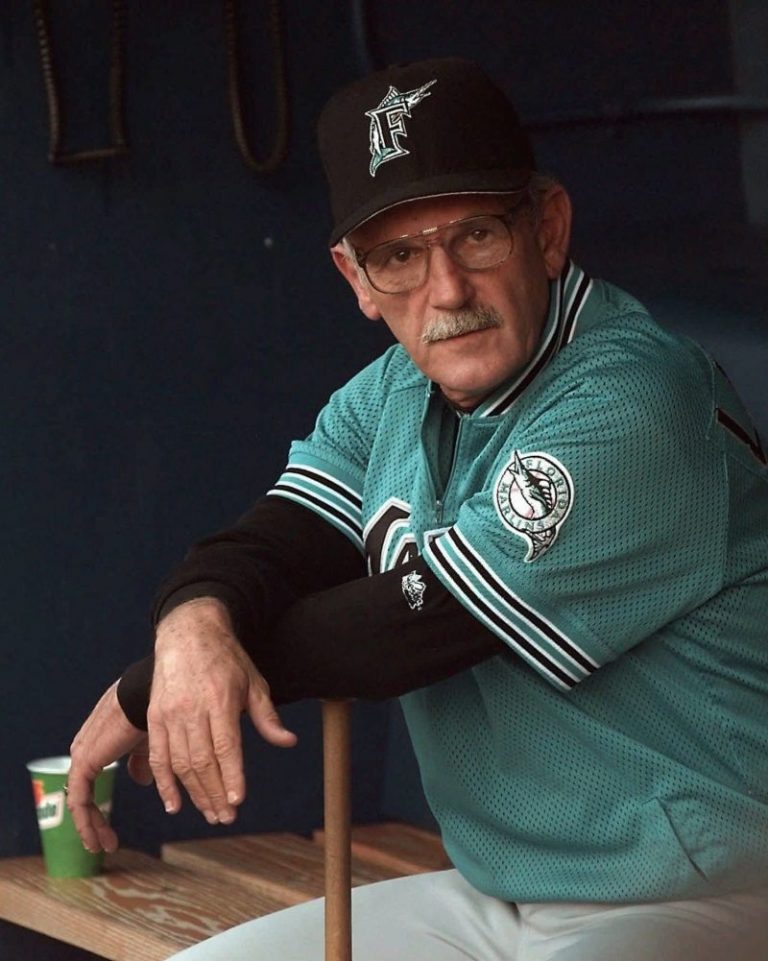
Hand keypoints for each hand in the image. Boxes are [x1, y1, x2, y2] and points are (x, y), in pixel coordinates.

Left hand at [68, 681, 150, 852]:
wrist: (148, 698)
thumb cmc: (153, 713)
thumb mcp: (150, 744)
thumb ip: (143, 763)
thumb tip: (143, 780)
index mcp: (98, 744)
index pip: (91, 784)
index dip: (99, 809)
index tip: (112, 831)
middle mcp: (86, 749)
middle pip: (84, 795)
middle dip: (94, 822)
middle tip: (106, 844)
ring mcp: (82, 755)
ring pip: (80, 800)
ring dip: (90, 826)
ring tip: (102, 846)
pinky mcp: (84, 761)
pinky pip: (79, 800)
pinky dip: (85, 822)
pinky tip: (96, 839)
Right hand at [148, 598, 296, 825]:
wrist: (188, 634)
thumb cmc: (227, 659)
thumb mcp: (254, 681)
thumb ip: (267, 716)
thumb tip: (288, 741)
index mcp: (220, 700)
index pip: (225, 746)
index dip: (231, 775)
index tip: (238, 800)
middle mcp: (191, 709)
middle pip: (202, 760)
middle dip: (214, 793)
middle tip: (226, 817)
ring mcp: (169, 714)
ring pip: (180, 763)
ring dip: (194, 793)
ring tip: (209, 813)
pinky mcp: (154, 717)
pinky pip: (158, 756)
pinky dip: (164, 783)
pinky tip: (174, 804)